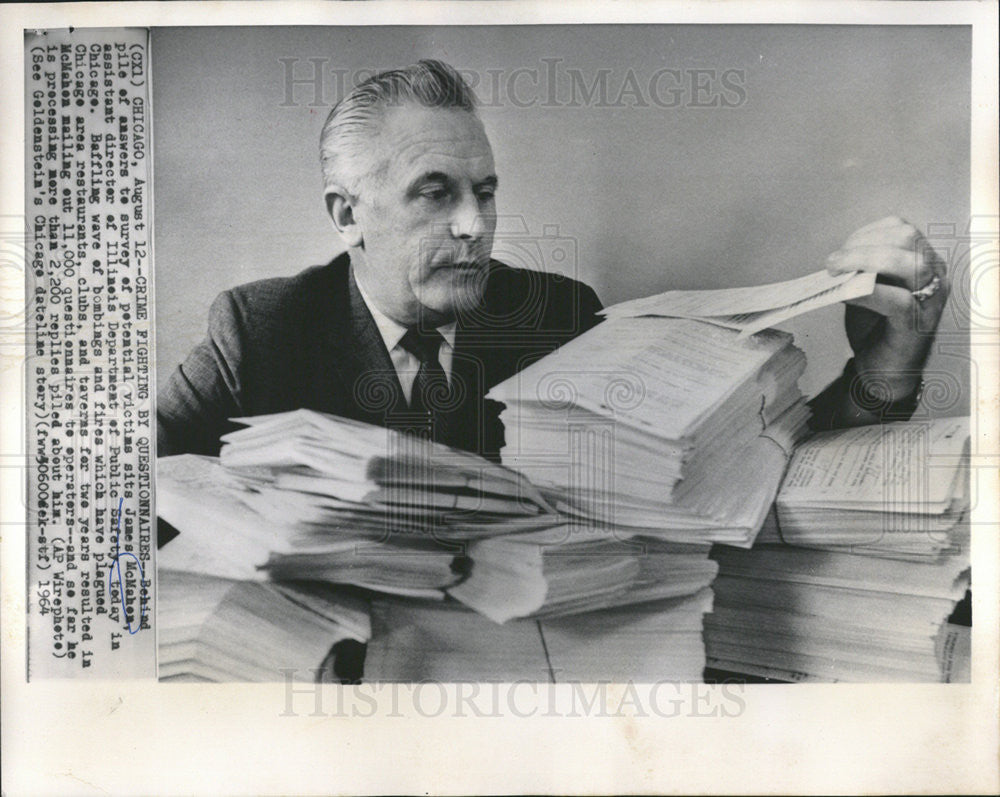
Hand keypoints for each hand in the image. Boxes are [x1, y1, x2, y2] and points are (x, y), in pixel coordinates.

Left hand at [825, 216, 948, 399]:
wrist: (884, 371)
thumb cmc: (876, 327)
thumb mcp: (867, 288)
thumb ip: (860, 270)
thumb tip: (837, 258)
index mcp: (923, 261)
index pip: (902, 230)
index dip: (867, 234)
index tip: (840, 250)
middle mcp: (935, 275)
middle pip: (907, 238)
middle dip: (864, 245)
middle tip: (833, 262)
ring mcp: (932, 299)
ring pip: (911, 264)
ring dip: (867, 261)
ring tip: (836, 272)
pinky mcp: (919, 324)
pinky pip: (899, 300)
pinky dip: (869, 292)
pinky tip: (846, 295)